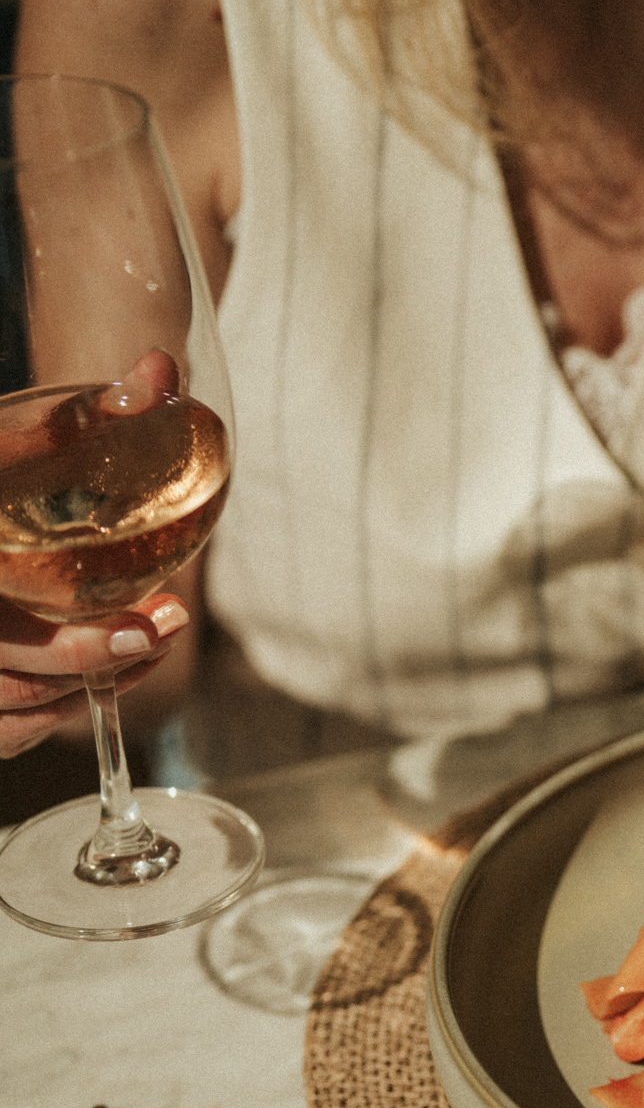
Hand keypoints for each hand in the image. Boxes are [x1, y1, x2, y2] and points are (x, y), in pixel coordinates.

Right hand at [0, 347, 189, 758]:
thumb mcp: (8, 445)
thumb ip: (75, 416)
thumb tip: (160, 373)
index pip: (3, 634)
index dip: (74, 649)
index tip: (145, 632)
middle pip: (11, 682)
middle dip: (95, 664)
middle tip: (163, 631)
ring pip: (9, 716)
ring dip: (81, 690)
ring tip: (144, 647)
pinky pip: (4, 734)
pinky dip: (48, 718)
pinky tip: (92, 676)